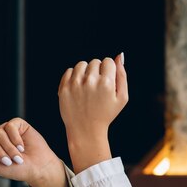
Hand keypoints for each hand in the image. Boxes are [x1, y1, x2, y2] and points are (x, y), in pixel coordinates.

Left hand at [58, 53, 127, 172]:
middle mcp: (90, 81)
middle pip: (95, 62)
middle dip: (97, 71)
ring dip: (85, 72)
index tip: (107, 82)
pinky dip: (74, 77)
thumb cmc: (106, 114)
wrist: (86, 130)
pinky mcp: (64, 88)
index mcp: (106, 83)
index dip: (109, 71)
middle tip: (97, 88)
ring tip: (87, 87)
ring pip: (82, 64)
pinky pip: (69, 71)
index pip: (108, 61)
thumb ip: (122, 76)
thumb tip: (120, 56)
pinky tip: (78, 89)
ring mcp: (75, 84)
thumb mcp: (122, 98)